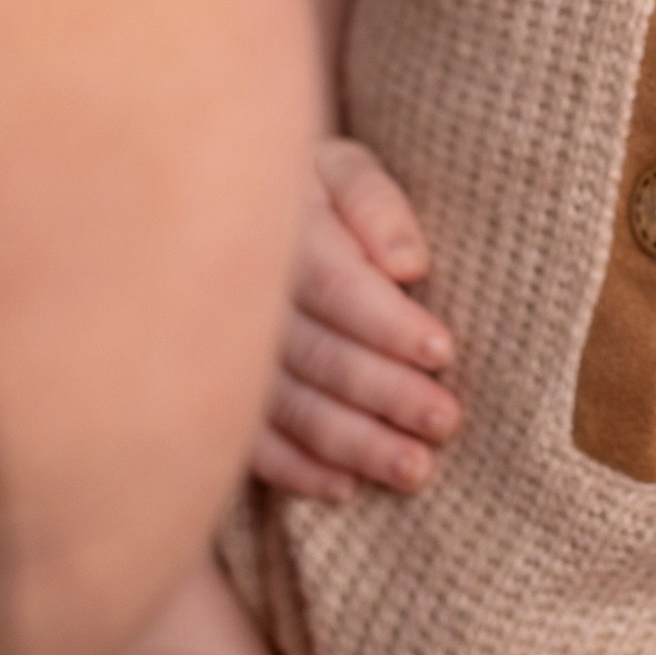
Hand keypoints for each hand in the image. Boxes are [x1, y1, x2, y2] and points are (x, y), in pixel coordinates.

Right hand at [252, 136, 460, 499]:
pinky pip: (249, 442)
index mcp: (278, 229)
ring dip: (354, 444)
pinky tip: (345, 486)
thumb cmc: (306, 187)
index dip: (388, 323)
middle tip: (445, 421)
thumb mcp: (340, 168)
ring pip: (289, 406)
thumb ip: (375, 204)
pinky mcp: (211, 392)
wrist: (220, 203)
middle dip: (386, 392)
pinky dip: (296, 470)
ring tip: (415, 470)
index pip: (334, 286)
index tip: (442, 352)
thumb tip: (410, 265)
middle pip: (317, 355)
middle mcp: (242, 294)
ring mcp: (220, 349)